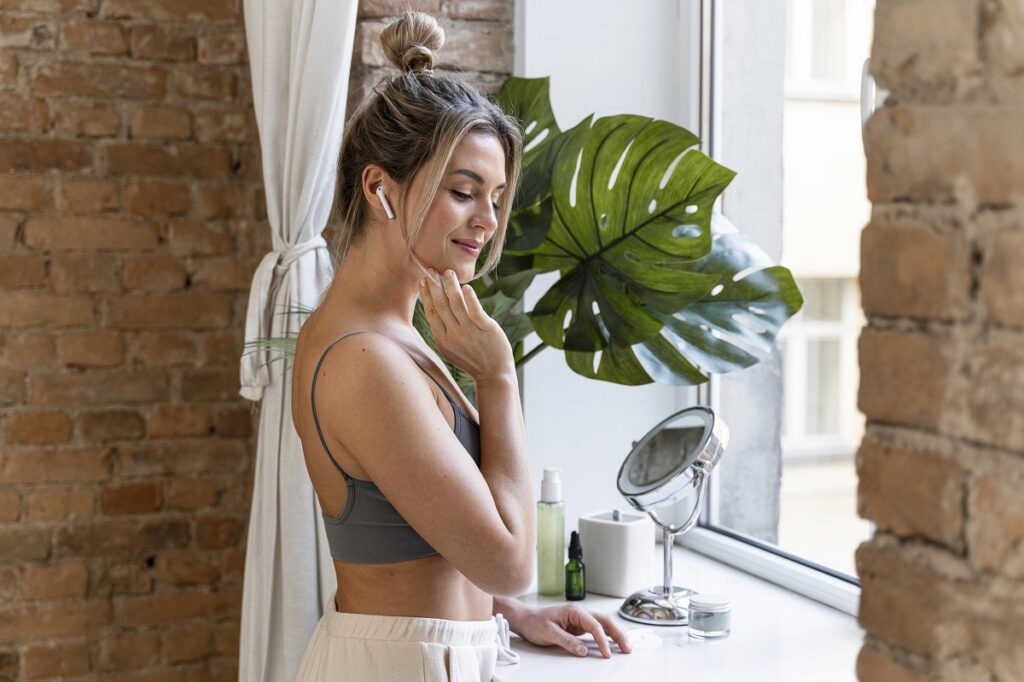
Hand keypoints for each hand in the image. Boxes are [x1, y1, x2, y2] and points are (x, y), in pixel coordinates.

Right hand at [419, 268, 513, 382]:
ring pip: (457, 304)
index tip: (424, 280)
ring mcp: (470, 332)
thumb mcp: (451, 348)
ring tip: (448, 273)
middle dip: (435, 286)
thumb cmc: (471, 359)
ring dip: (451, 286)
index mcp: (442, 340)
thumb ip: (443, 329)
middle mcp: (454, 335)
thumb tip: (435, 305)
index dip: (426, 294)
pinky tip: (466, 287)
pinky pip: (475, 310)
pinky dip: (470, 297)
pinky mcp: (486, 329)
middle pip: (441, 305)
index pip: (431, 312)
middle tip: (433, 270)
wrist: (493, 374)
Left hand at [514, 603, 631, 658]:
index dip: (603, 640)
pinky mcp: (578, 626)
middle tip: (627, 648)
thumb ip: (567, 641)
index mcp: (574, 611)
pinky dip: (607, 636)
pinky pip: (597, 629)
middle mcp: (580, 612)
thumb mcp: (549, 633)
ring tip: (625, 647)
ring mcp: (580, 619)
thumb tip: (583, 650)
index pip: (595, 625)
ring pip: (603, 624)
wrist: (525, 619)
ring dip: (615, 634)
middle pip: (605, 621)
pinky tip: (613, 642)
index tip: (606, 653)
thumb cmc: (534, 622)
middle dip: (618, 634)